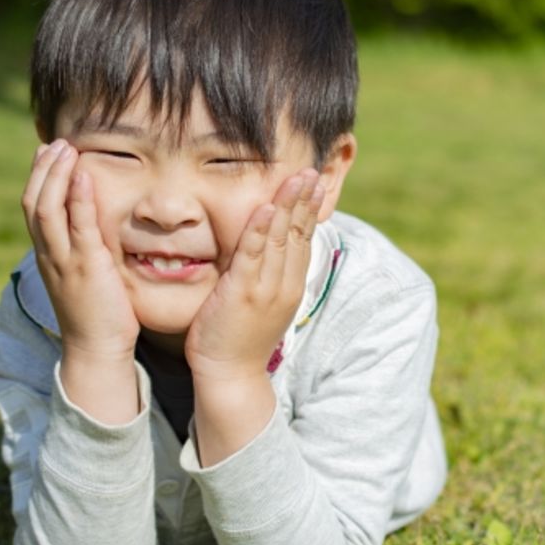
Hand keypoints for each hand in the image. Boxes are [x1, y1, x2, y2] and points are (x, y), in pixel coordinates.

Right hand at [21, 139, 139, 362]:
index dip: (39, 179)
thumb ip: (85, 252)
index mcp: (48, 257)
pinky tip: (84, 176)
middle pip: (33, 203)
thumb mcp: (86, 277)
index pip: (34, 209)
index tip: (48, 153)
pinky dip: (78, 198)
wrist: (97, 350)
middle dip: (43, 170)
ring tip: (67, 149)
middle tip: (56, 143)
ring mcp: (64, 261)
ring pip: (47, 209)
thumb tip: (93, 232)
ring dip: (56, 175)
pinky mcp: (87, 267)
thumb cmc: (99, 315)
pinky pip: (78, 227)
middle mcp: (50, 255)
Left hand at [185, 168, 324, 383]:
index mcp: (291, 286)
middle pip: (299, 234)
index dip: (310, 210)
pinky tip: (266, 208)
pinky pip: (253, 255)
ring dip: (289, 205)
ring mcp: (265, 288)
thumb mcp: (262, 303)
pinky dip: (260, 230)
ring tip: (296, 178)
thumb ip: (266, 275)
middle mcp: (284, 284)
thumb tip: (267, 252)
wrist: (229, 374)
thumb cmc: (239, 338)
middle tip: (312, 171)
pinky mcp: (242, 293)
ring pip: (281, 239)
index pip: (304, 239)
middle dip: (305, 200)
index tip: (314, 183)